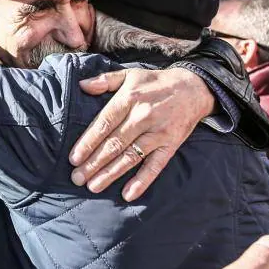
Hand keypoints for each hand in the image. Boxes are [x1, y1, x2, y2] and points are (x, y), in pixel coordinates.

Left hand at [68, 67, 214, 200]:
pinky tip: (128, 194)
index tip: (74, 158)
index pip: (104, 123)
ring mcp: (158, 133)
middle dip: (94, 163)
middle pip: (114, 143)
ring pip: (130, 157)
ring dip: (111, 174)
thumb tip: (82, 85)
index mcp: (129, 98)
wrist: (194, 88)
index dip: (88, 142)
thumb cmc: (156, 82)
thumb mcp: (130, 74)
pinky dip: (142, 181)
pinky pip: (155, 166)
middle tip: (77, 178)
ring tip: (93, 187)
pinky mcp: (171, 145)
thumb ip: (105, 80)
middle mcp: (142, 117)